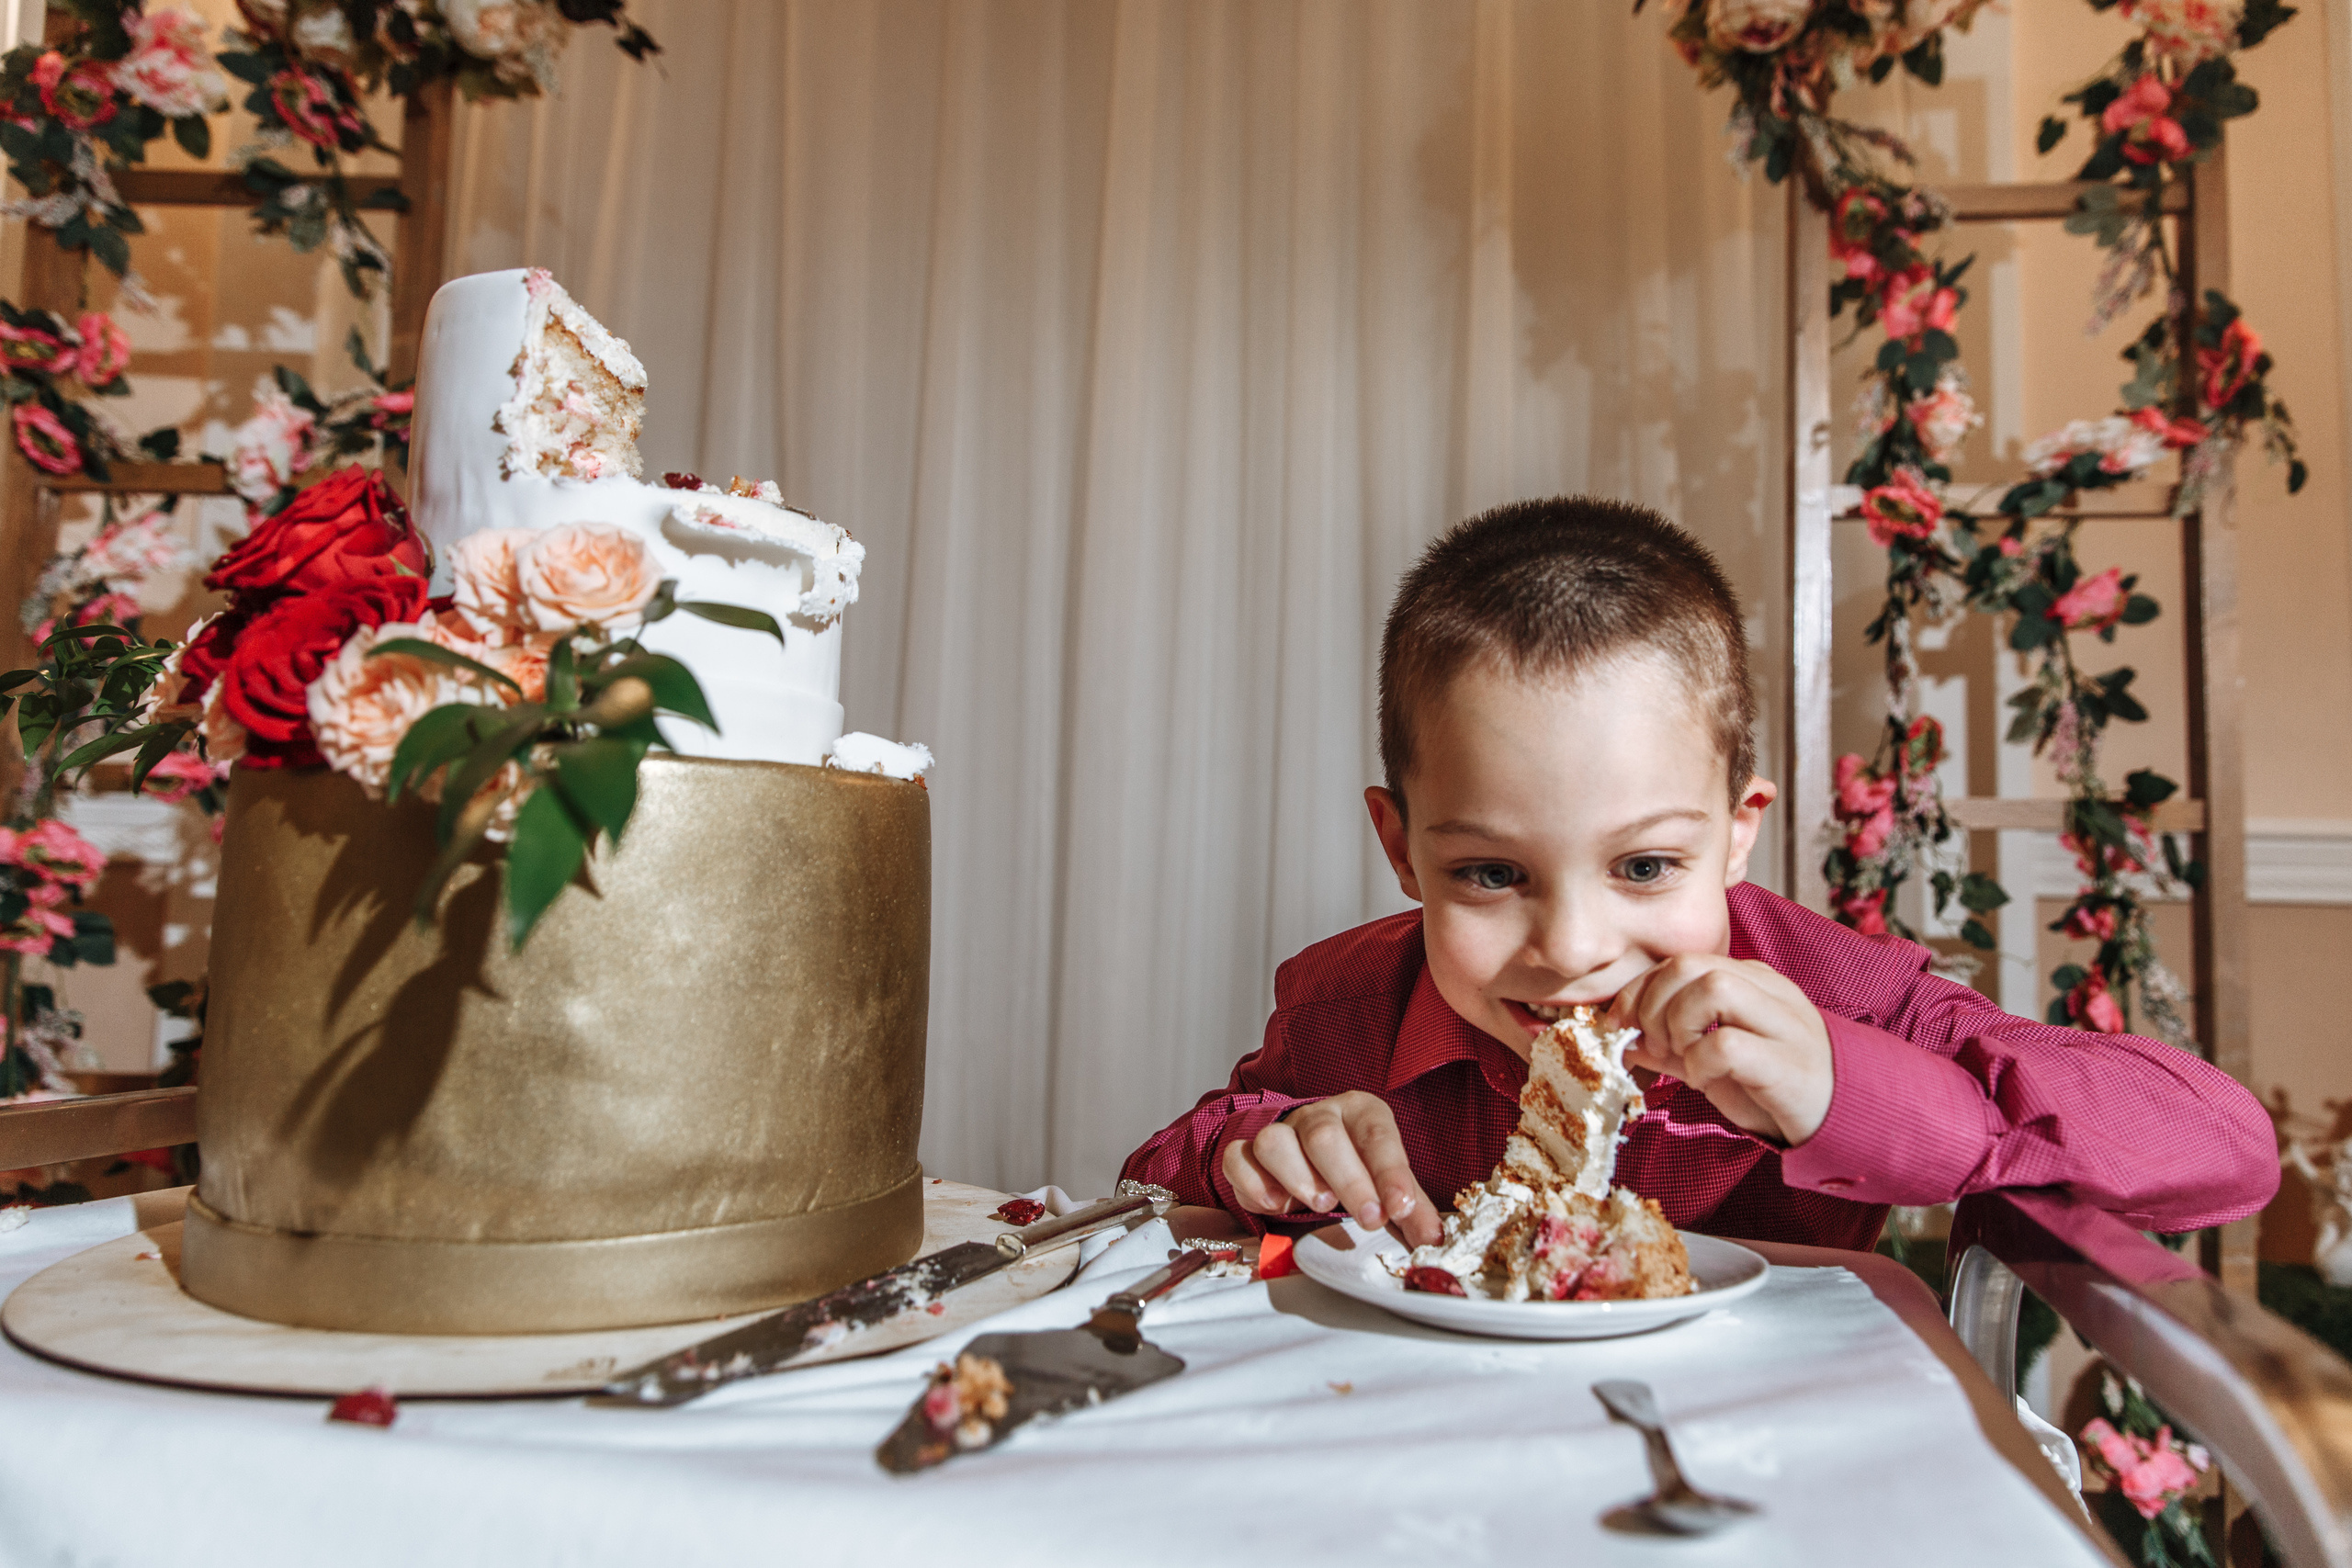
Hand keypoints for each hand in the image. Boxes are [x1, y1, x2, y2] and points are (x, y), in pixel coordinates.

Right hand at [1219, 1092, 1441, 1246]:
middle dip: (1349, 1180)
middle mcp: (1319, 1115)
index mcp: (1361, 1113)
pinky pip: (1238, 1158)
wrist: (1311, 1159)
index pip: (1377, 1135)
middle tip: (1369, 1218)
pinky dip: (1253, 1183)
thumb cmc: (1357, 1170)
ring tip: (1321, 1204)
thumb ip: (1410, 1210)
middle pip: (1324, 1136)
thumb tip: (1433, 1240)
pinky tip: (1276, 1205)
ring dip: (1298, 1177)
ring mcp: (1280, 1131)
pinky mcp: (1247, 1153)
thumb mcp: (1388, 1186)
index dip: (1390, 1171)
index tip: (1399, 1208)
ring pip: (1275, 1140)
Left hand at [1607, 954, 1833, 1144]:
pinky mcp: (1787, 1060)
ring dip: (1679, 1025)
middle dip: (1652, 1005)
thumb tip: (1625, 1042)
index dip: (1637, 991)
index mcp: (1749, 981)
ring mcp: (1782, 1022)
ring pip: (1712, 986)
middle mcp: (1766, 990)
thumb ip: (1672, 1047)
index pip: (1677, 962)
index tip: (1620, 1026)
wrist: (1843, 1120)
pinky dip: (1702, 1062)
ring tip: (1684, 1058)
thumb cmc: (1775, 1087)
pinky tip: (1707, 1081)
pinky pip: (1728, 1043)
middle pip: (1687, 964)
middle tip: (1656, 1046)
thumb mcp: (1715, 1061)